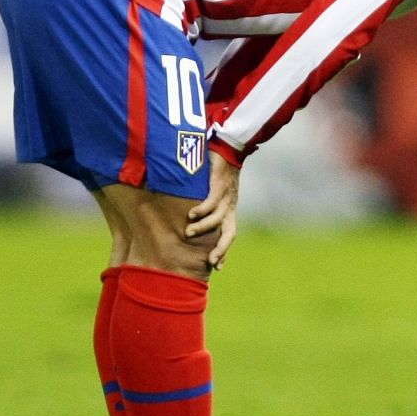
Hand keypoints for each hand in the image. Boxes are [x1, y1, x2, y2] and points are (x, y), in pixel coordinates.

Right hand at [186, 152, 239, 270]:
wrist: (228, 149)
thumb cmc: (217, 173)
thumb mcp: (214, 193)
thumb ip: (206, 207)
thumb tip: (187, 220)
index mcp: (229, 210)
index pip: (229, 235)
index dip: (224, 251)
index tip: (216, 267)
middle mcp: (229, 206)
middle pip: (229, 233)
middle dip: (220, 249)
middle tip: (209, 262)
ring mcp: (226, 196)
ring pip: (217, 218)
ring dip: (203, 227)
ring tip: (188, 232)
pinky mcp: (219, 184)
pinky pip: (211, 201)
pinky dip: (202, 209)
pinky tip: (191, 214)